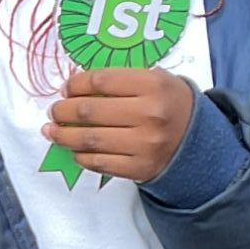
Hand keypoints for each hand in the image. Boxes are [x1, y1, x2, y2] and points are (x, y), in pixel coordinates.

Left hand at [43, 68, 195, 182]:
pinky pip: (99, 163)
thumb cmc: (169, 104)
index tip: (66, 88)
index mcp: (153, 85)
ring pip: (89, 139)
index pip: (101, 80)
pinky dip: (80, 156)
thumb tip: (75, 87)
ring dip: (63, 135)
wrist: (197, 141)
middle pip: (90, 111)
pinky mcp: (138, 168)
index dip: (76, 84)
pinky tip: (73, 149)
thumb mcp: (155, 80)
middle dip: (63, 110)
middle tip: (55, 110)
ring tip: (52, 130)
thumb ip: (120, 80)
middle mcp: (149, 115)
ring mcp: (144, 145)